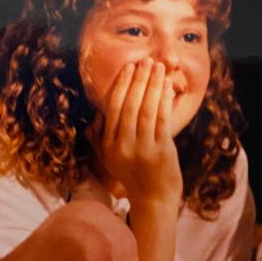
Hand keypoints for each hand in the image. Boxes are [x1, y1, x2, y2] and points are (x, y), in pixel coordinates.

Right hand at [99, 58, 181, 208]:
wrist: (153, 199)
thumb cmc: (133, 176)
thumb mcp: (109, 159)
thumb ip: (99, 139)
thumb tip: (94, 117)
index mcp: (109, 145)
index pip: (113, 109)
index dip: (121, 86)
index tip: (129, 68)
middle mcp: (123, 146)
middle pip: (130, 106)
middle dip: (138, 80)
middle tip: (145, 61)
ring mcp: (142, 149)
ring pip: (146, 110)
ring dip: (152, 85)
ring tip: (158, 67)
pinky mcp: (161, 151)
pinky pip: (162, 120)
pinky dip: (164, 101)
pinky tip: (167, 87)